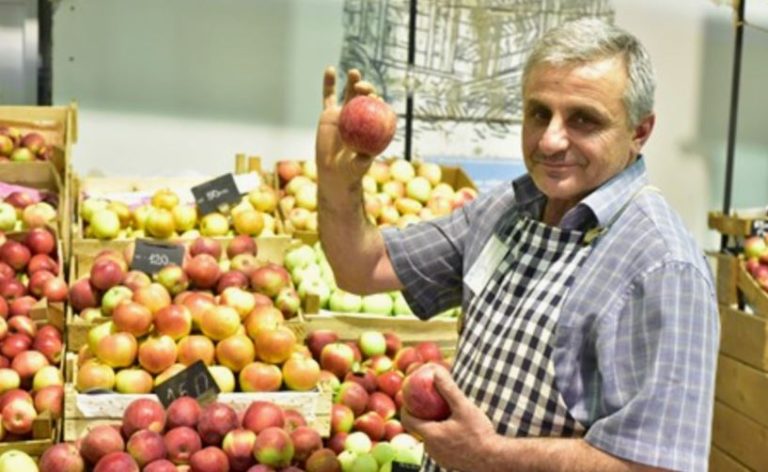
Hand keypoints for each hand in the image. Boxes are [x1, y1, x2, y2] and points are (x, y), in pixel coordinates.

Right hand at [315, 66, 377, 187]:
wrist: (334, 171)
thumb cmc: (350, 170)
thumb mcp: (357, 167)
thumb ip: (362, 161)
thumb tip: (366, 156)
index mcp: (373, 125)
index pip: (378, 109)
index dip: (378, 102)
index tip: (376, 100)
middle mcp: (361, 116)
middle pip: (366, 97)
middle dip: (367, 89)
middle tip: (363, 87)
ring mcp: (345, 112)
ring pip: (350, 93)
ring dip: (353, 81)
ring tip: (354, 73)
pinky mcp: (329, 113)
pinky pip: (328, 96)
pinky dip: (329, 82)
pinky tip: (331, 69)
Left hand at [400, 367, 497, 471]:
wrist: (494, 460)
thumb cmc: (479, 434)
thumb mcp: (464, 407)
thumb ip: (449, 389)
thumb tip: (436, 371)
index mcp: (430, 434)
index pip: (407, 420)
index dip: (406, 408)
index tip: (409, 398)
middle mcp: (430, 448)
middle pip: (418, 429)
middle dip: (421, 416)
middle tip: (428, 403)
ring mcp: (439, 457)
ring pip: (429, 438)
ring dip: (432, 426)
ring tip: (442, 414)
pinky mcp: (448, 463)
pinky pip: (439, 447)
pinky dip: (441, 437)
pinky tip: (453, 429)